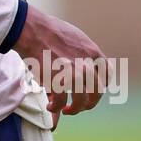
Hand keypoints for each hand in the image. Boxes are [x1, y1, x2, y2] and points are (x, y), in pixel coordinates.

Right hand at [14, 4, 106, 128]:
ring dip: (75, 109)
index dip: (101, 87)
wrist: (34, 30)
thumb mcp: (77, 38)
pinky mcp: (58, 80)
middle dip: (90, 103)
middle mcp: (87, 65)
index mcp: (93, 53)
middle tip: (81, 106)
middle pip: (97, 92)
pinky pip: (61, 102)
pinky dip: (56, 108)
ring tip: (67, 110)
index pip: (106, 76)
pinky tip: (51, 107)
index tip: (92, 91)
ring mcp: (73, 74)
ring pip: (82, 101)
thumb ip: (84, 53)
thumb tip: (85, 65)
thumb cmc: (51, 31)